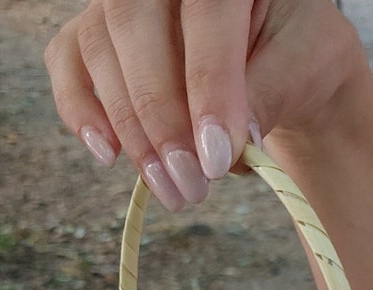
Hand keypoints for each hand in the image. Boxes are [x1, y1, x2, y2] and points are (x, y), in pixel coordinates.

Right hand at [44, 0, 364, 208]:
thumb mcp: (305, 66)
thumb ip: (270, 93)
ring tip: (173, 189)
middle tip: (192, 186)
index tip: (217, 159)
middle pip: (134, 25)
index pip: (205, 13)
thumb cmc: (295, 53)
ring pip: (99, 48)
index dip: (208, 87)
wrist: (281, 55)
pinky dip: (80, 109)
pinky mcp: (98, 30)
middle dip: (162, 119)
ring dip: (132, 131)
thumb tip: (231, 144)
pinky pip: (67, 60)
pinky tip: (108, 154)